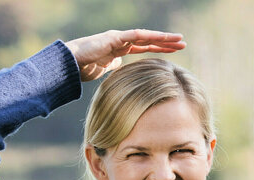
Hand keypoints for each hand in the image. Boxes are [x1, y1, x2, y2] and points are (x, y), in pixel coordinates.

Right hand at [65, 29, 185, 81]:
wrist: (71, 63)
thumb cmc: (84, 67)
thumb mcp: (104, 69)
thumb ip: (113, 66)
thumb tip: (119, 66)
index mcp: (120, 48)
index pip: (144, 47)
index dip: (159, 48)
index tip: (174, 50)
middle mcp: (121, 41)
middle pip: (148, 40)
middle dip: (165, 42)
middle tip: (182, 43)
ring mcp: (118, 38)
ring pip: (145, 36)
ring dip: (162, 38)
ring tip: (178, 40)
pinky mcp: (113, 38)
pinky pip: (134, 36)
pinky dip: (148, 36)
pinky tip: (161, 37)